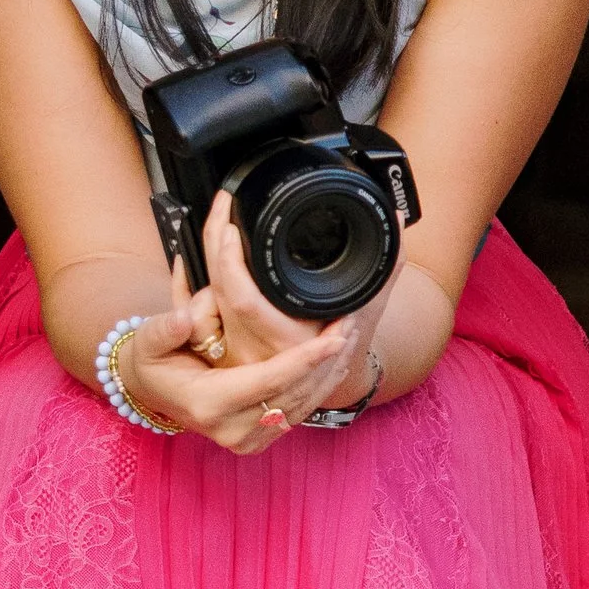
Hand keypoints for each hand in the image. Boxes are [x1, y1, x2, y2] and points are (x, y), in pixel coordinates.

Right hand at [117, 279, 358, 454]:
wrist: (150, 392)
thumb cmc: (153, 360)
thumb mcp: (148, 340)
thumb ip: (166, 328)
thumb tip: (185, 318)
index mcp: (209, 405)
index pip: (269, 381)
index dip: (305, 358)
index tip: (334, 337)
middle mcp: (231, 430)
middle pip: (295, 395)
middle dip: (328, 361)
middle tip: (352, 325)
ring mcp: (246, 441)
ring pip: (303, 406)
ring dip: (330, 372)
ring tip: (352, 335)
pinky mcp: (258, 441)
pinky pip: (298, 412)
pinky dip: (320, 385)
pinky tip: (337, 359)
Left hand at [196, 189, 391, 412]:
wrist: (329, 382)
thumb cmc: (347, 343)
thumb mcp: (370, 306)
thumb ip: (387, 265)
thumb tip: (397, 219)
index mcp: (285, 341)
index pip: (243, 300)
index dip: (230, 261)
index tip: (232, 225)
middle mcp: (253, 349)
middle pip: (214, 292)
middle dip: (212, 242)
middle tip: (222, 206)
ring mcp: (232, 351)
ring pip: (198, 303)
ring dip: (203, 260)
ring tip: (218, 222)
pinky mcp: (220, 348)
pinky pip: (194, 313)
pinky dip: (191, 281)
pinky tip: (193, 255)